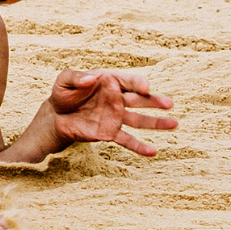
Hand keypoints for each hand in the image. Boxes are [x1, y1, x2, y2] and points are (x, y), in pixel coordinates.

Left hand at [48, 69, 177, 155]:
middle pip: (140, 100)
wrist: (56, 117)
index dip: (138, 83)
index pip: (129, 81)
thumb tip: (91, 78)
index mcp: (110, 82)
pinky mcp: (110, 132)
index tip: (146, 88)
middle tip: (169, 104)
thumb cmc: (63, 94)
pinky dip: (139, 147)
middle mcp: (117, 99)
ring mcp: (116, 117)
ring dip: (157, 123)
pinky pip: (127, 140)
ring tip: (174, 124)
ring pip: (139, 120)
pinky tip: (152, 152)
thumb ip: (76, 77)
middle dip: (155, 101)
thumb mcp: (64, 81)